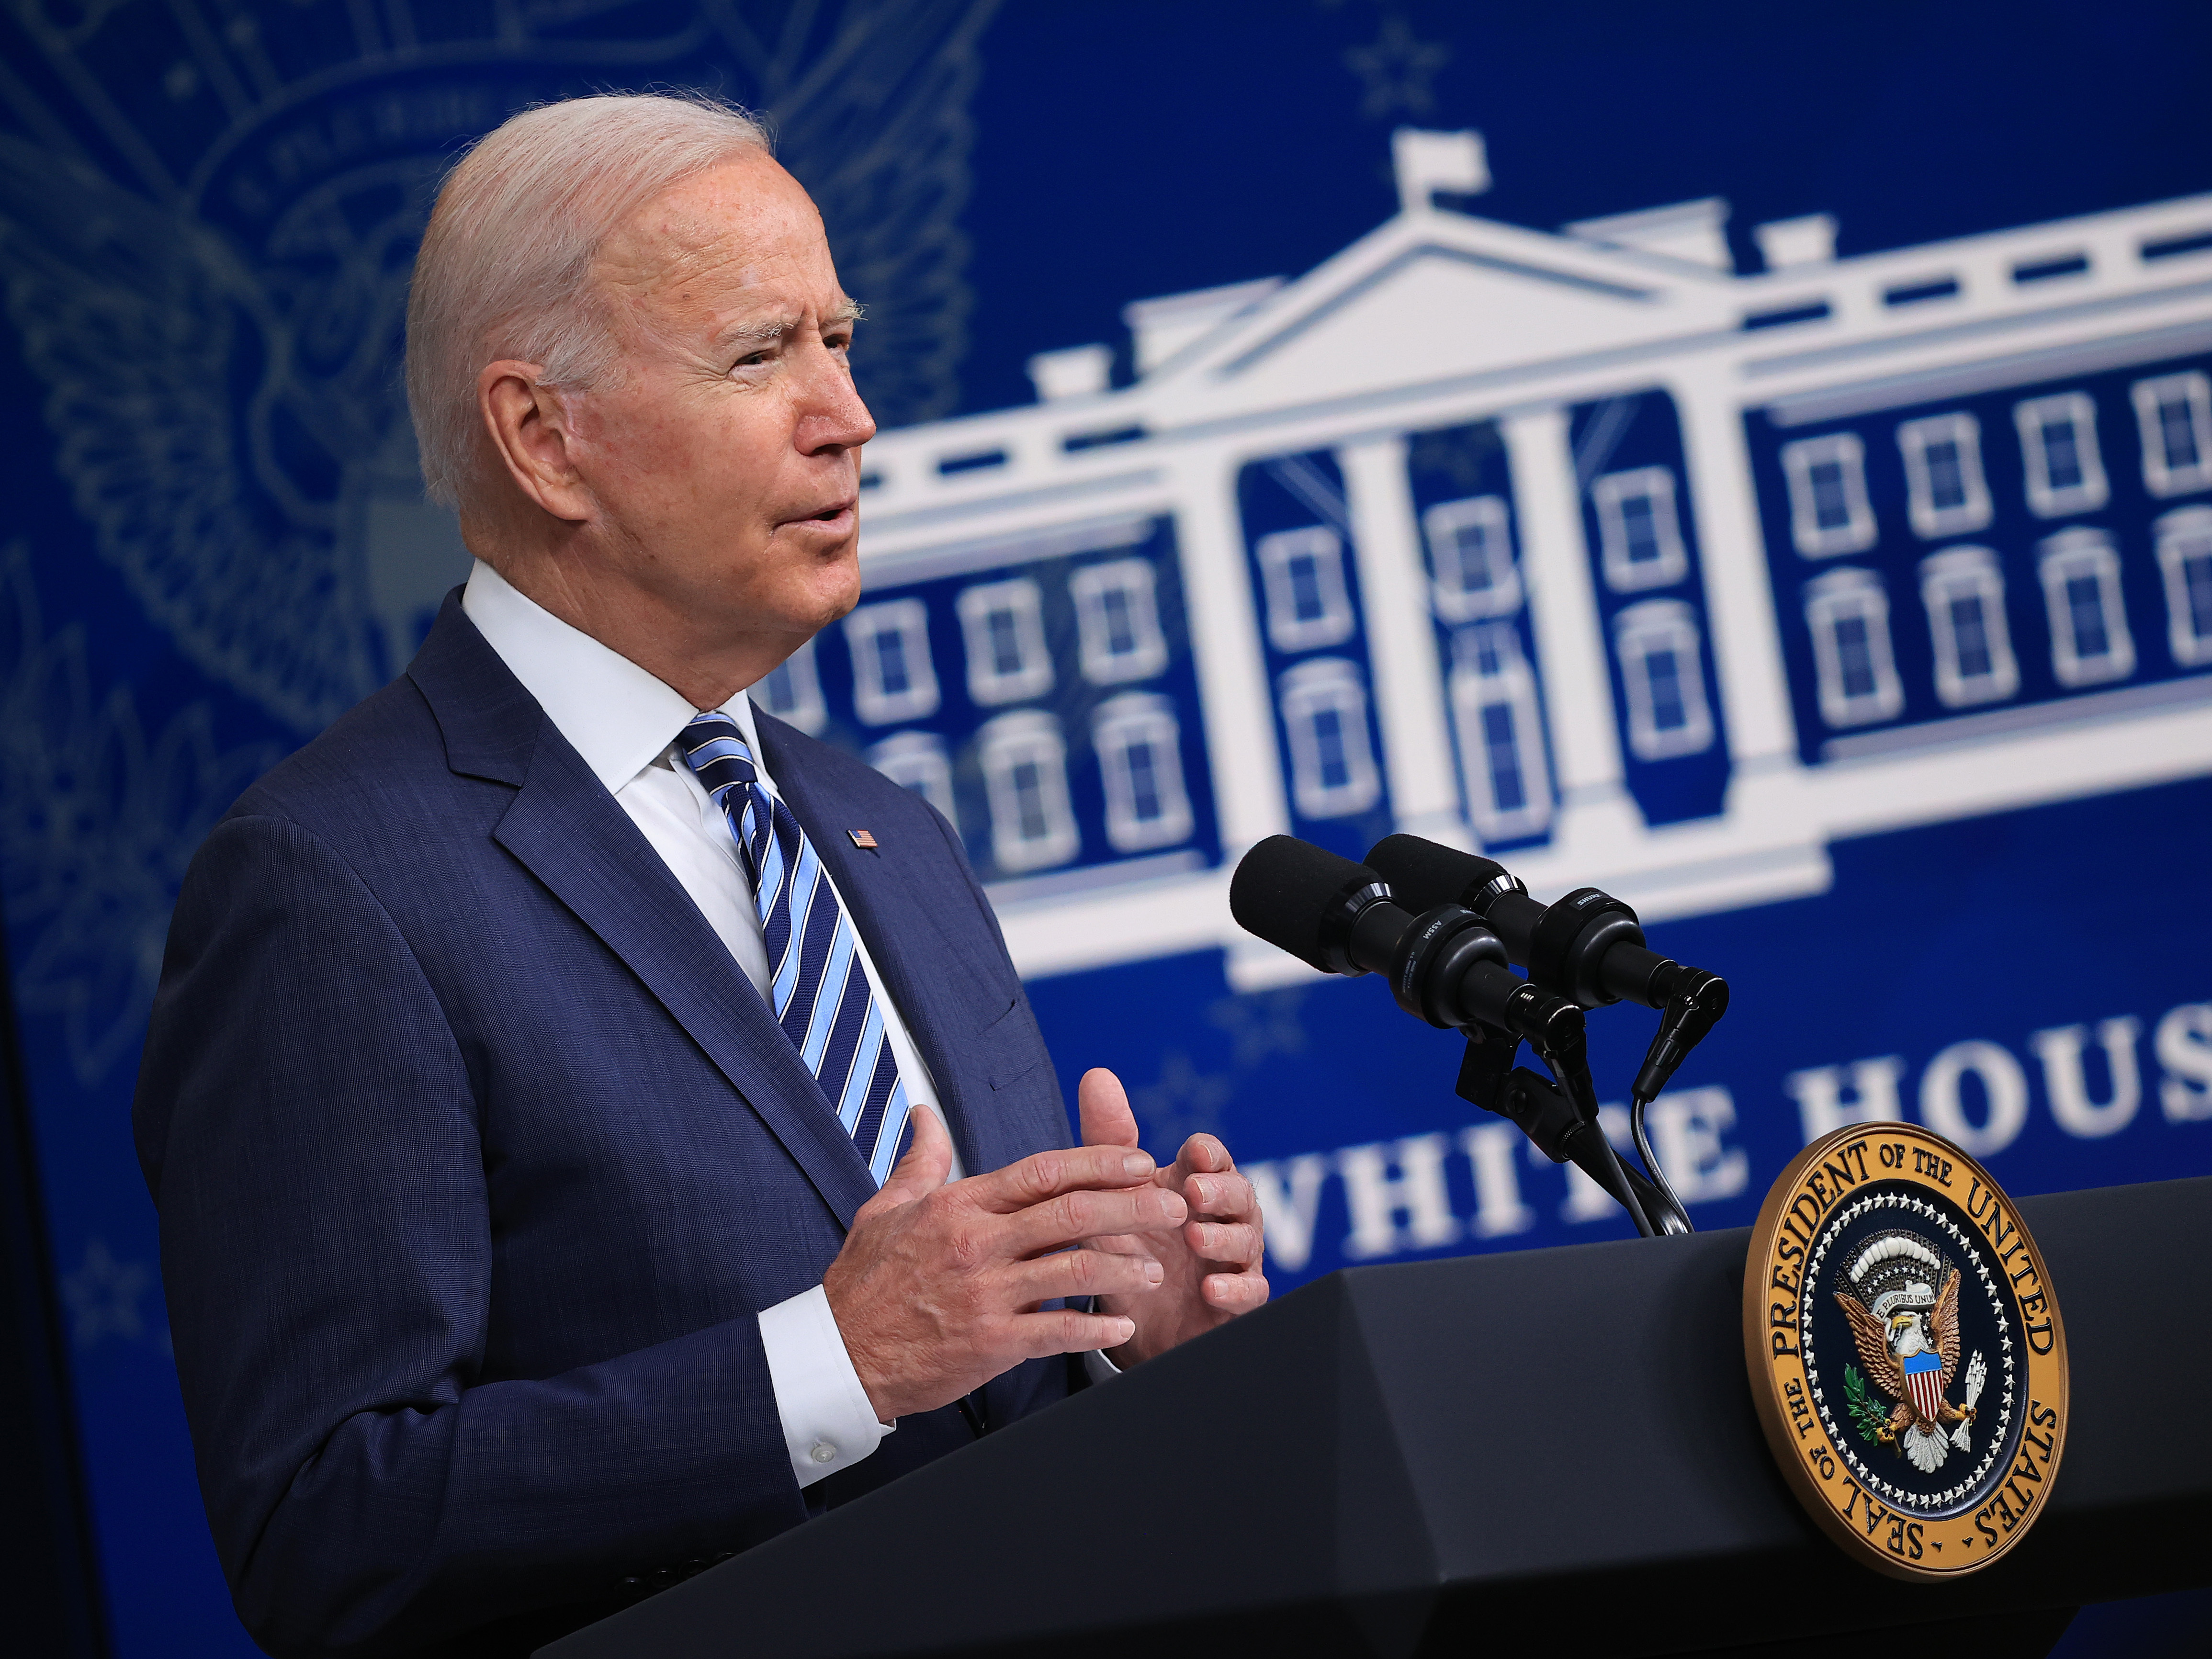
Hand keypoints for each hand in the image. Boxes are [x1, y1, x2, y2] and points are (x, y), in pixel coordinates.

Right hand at [821, 1106, 1187, 1420]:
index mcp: (959, 1206)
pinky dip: (1095, 1330)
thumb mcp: (886, 1209)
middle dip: (1133, 1206)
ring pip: (1074, 1271)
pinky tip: (1123, 1327)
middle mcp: (976, 1243)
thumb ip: (919, 1160)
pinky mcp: (989, 1342)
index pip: (1043, 1170)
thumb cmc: (864, 1281)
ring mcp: (984, 1294)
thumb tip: (926, 1113)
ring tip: (1156, 1268)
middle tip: (1173, 1205)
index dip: (1099, 1162)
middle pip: (1072, 1213)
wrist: (838, 1354)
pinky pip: (1056, 1332)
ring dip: (1124, 1268)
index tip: (1139, 1160)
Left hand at [1078, 1068, 1268, 1366]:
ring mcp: (1232, 1260)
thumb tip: (1096, 1074)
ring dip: (1224, 1237)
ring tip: (1196, 1238)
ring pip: (1248, 1241)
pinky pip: (1251, 1292)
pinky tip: (1213, 1289)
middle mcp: (1220, 1219)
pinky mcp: (1235, 1303)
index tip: (1196, 1154)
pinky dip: (1235, 1289)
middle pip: (1239, 1193)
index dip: (1208, 1154)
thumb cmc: (1131, 1245)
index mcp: (1192, 1185)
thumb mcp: (1113, 1196)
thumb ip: (1110, 1140)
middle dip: (1221, 1189)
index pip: (1211, 1159)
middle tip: (1195, 1191)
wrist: (1134, 1323)